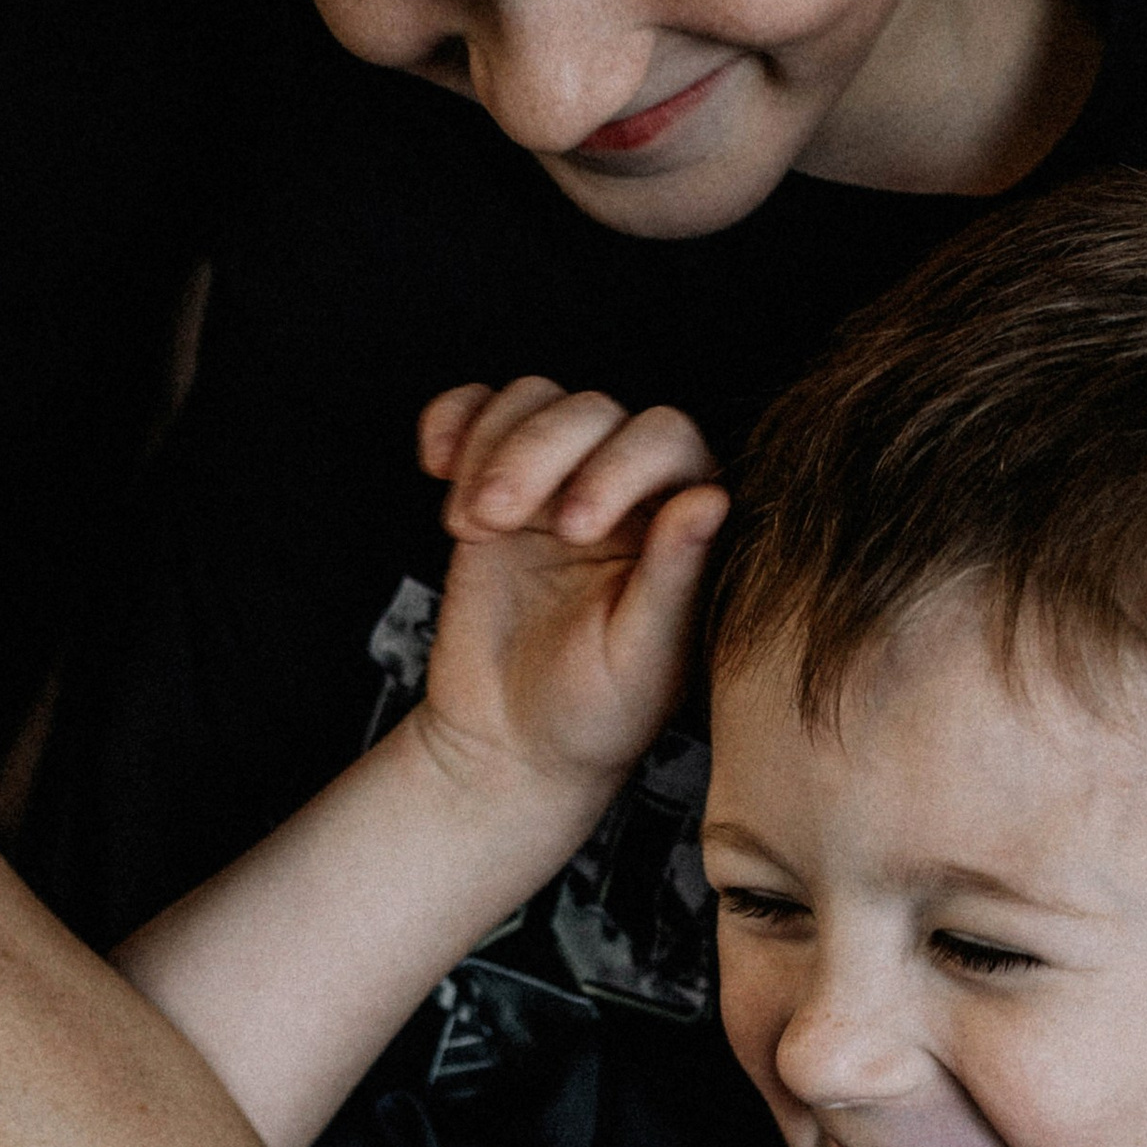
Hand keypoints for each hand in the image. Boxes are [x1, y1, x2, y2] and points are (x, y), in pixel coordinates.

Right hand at [412, 377, 726, 805]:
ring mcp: (558, 481)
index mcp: (679, 523)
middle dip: (537, 453)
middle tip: (498, 522)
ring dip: (491, 446)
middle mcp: (625, 489)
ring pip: (532, 401)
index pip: (667, 440)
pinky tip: (436, 464)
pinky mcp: (496, 483)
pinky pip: (474, 411)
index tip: (574, 530)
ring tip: (470, 525)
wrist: (513, 745)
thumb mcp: (642, 659)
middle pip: (590, 411)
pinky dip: (450, 420)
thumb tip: (710, 496)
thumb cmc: (594, 714)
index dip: (619, 463)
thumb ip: (675, 577)